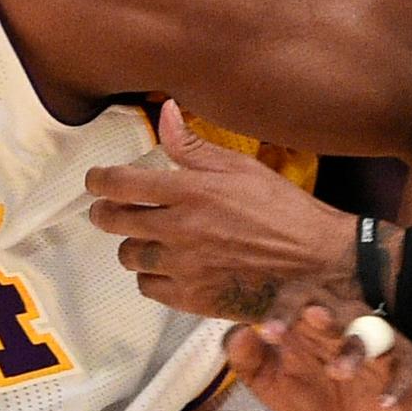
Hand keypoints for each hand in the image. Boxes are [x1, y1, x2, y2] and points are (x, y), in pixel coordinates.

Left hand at [86, 104, 363, 322]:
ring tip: (146, 239)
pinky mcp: (192, 298)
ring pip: (130, 256)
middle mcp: (180, 228)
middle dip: (104, 213)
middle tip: (108, 211)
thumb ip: (195, 146)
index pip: (121, 183)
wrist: (316, 262)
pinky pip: (149, 287)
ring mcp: (184, 266)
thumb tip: (166, 112)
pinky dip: (152, 277)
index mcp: (191, 190)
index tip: (95, 182)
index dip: (99, 181)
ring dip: (133, 245)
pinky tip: (167, 267)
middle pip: (114, 222)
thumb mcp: (242, 167)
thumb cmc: (284, 210)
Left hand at [226, 308, 411, 410]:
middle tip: (313, 317)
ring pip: (370, 338)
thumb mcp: (273, 380)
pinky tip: (384, 402)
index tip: (268, 333)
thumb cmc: (314, 388)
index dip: (283, 311)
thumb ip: (249, 360)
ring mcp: (377, 345)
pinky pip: (404, 374)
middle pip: (337, 310)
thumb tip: (238, 333)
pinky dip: (396, 388)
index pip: (298, 298)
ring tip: (339, 371)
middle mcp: (345, 323)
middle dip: (325, 314)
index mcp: (310, 320)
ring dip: (354, 352)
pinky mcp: (404, 370)